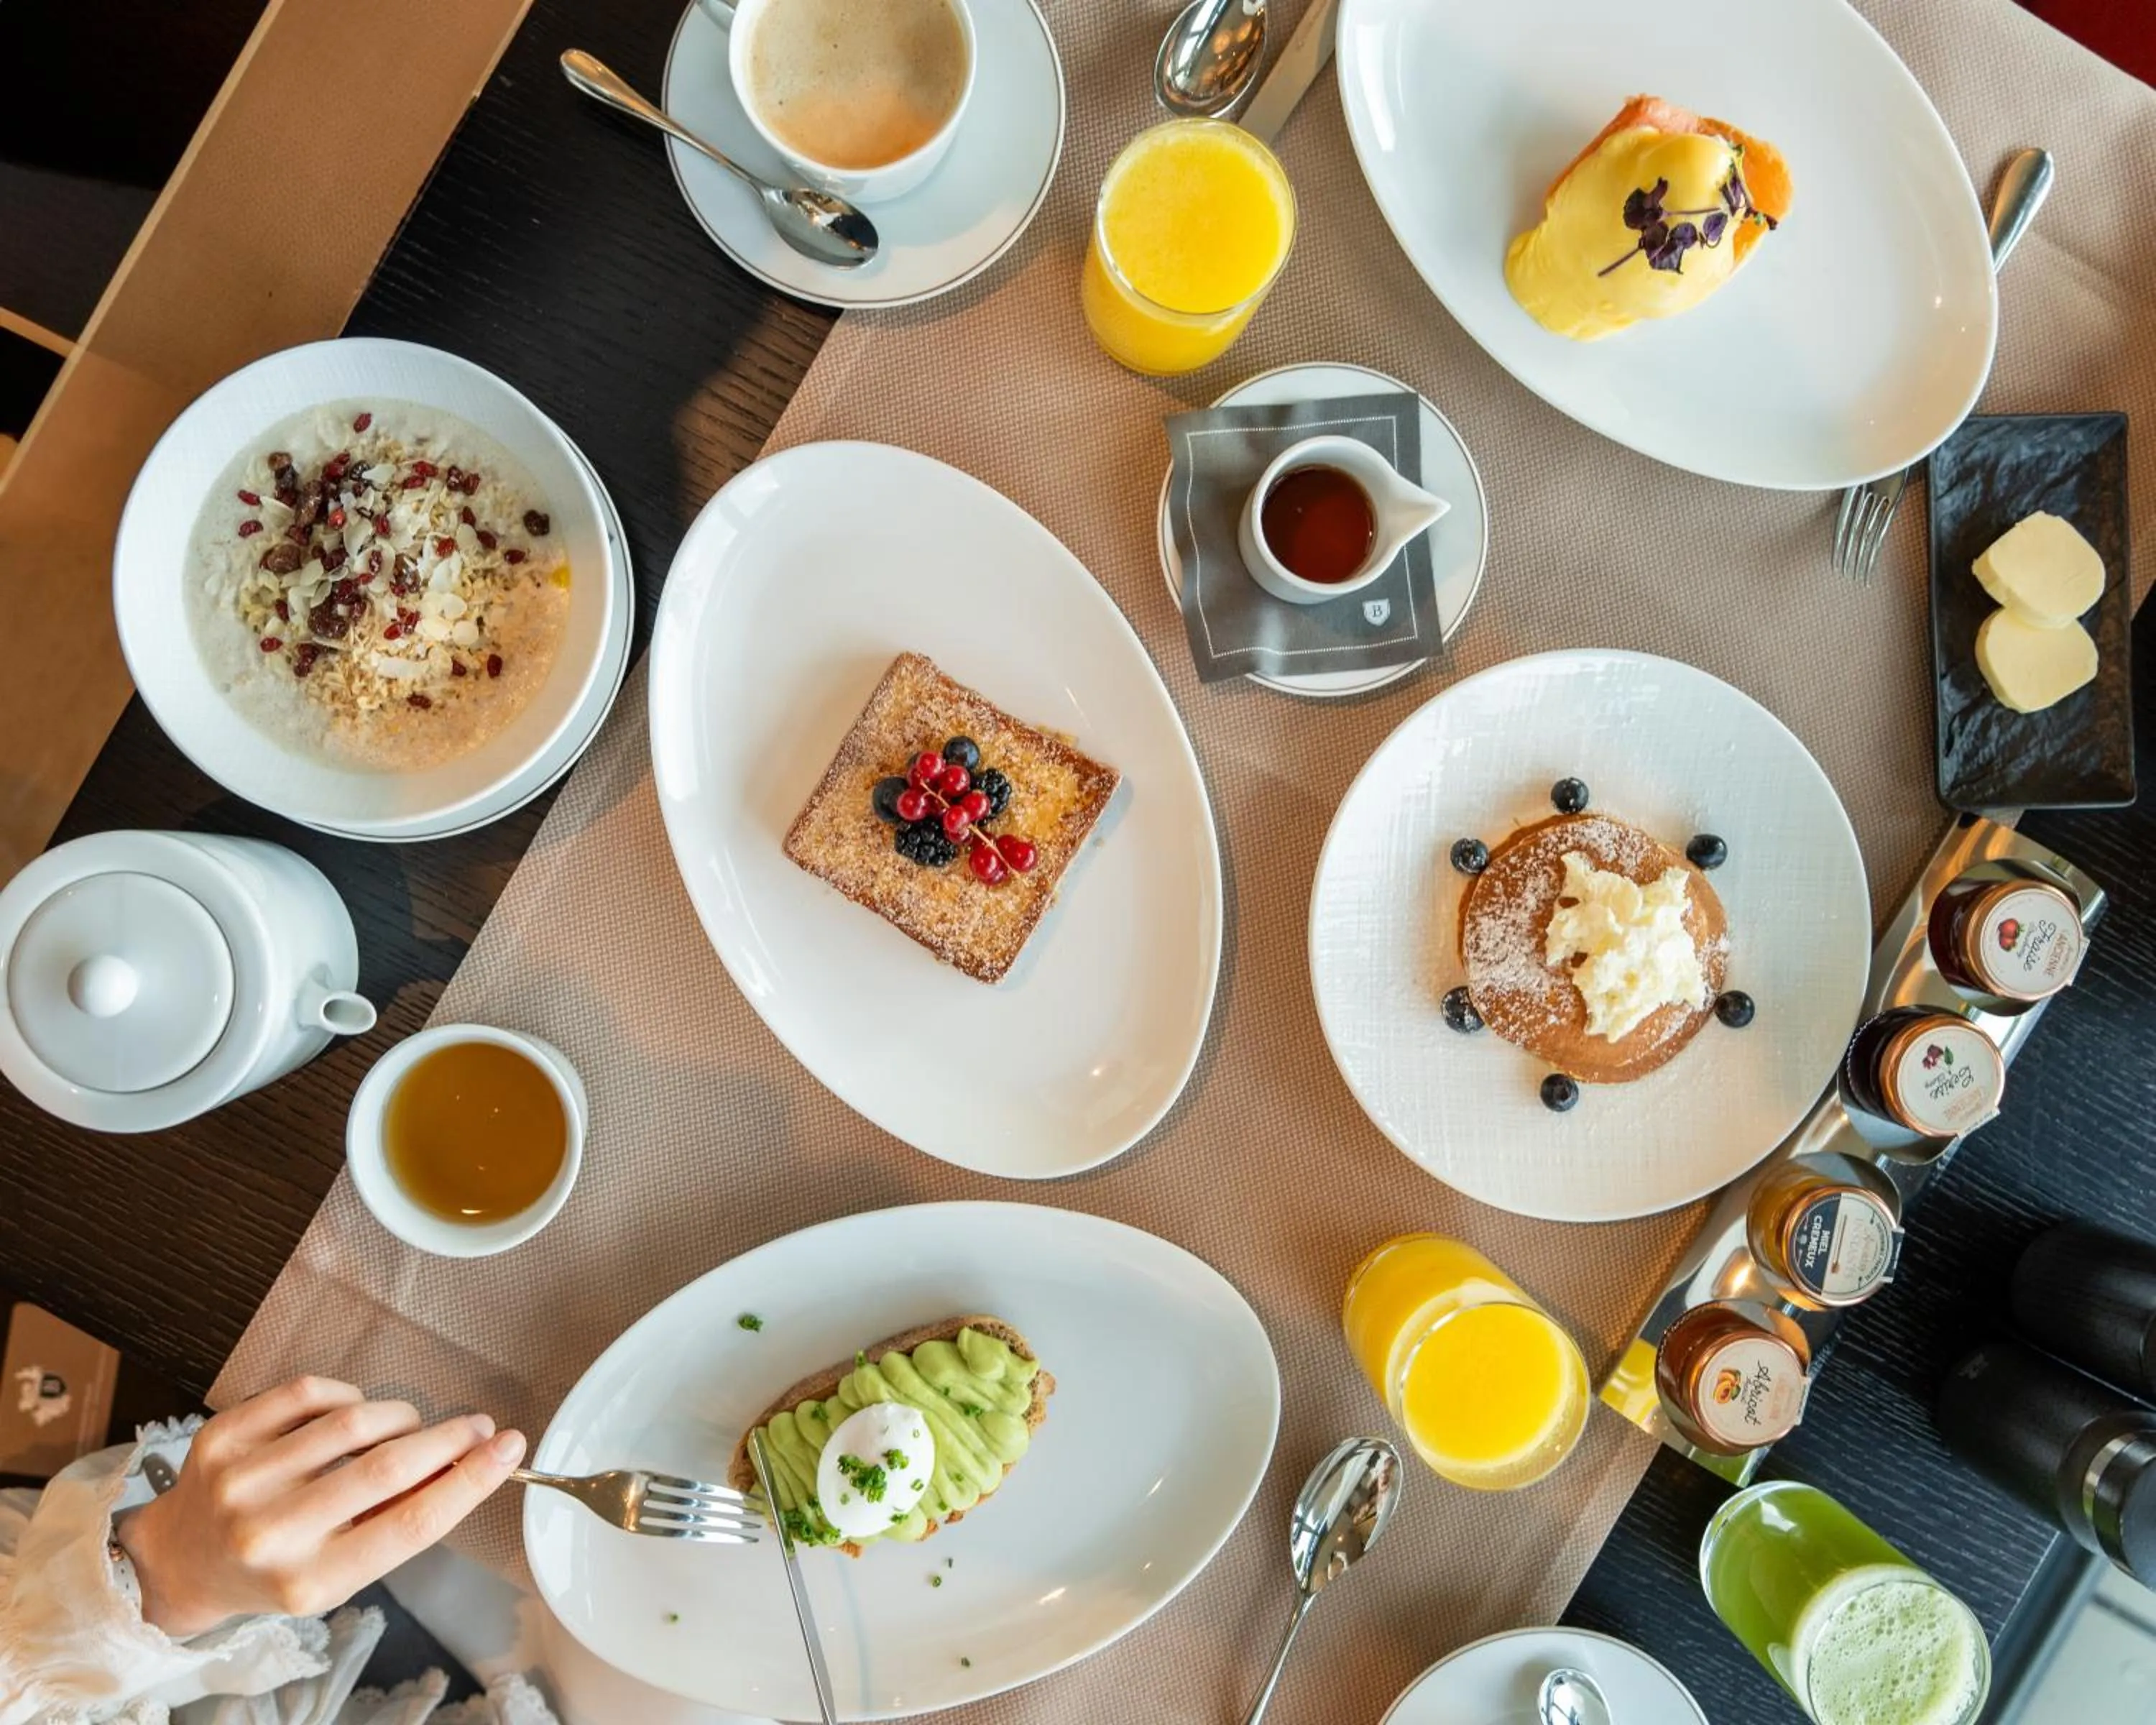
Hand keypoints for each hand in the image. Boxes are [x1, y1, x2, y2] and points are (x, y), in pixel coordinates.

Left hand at [114, 1376, 525, 1637]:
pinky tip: (352, 1412)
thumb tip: (469, 1464)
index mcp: (309, 1580)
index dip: (471, 1480)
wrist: (181, 1561)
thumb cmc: (276, 1567)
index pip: (411, 1523)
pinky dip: (348, 1396)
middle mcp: (270, 1533)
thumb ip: (397, 1522)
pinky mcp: (222, 1435)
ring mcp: (240, 1481)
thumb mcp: (340, 1570)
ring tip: (406, 1425)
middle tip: (476, 1424)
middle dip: (449, 1437)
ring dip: (399, 1416)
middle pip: (388, 1468)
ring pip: (353, 1420)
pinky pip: (311, 1391)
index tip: (509, 1447)